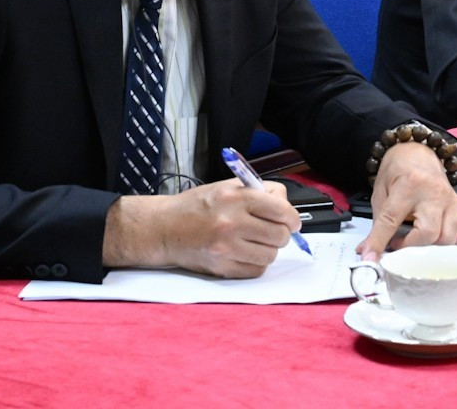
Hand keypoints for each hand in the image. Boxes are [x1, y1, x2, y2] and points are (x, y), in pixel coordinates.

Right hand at [102, 179, 298, 277]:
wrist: (163, 228)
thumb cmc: (196, 206)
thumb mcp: (228, 186)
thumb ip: (259, 191)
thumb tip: (286, 205)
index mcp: (236, 198)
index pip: (281, 210)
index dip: (292, 217)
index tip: (292, 221)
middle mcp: (232, 223)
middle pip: (280, 235)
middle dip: (282, 234)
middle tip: (274, 231)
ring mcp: (226, 248)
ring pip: (271, 255)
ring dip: (269, 249)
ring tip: (256, 241)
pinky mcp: (221, 268)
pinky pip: (256, 270)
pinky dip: (256, 263)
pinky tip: (245, 252)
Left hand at [361, 142, 456, 259]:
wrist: (418, 152)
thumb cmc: (398, 171)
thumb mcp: (380, 193)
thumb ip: (377, 224)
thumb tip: (369, 252)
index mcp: (408, 185)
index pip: (391, 220)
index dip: (379, 242)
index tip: (371, 258)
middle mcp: (433, 192)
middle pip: (428, 233)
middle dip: (412, 247)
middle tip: (399, 243)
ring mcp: (450, 199)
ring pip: (448, 238)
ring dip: (430, 247)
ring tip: (416, 240)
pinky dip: (449, 242)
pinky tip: (436, 238)